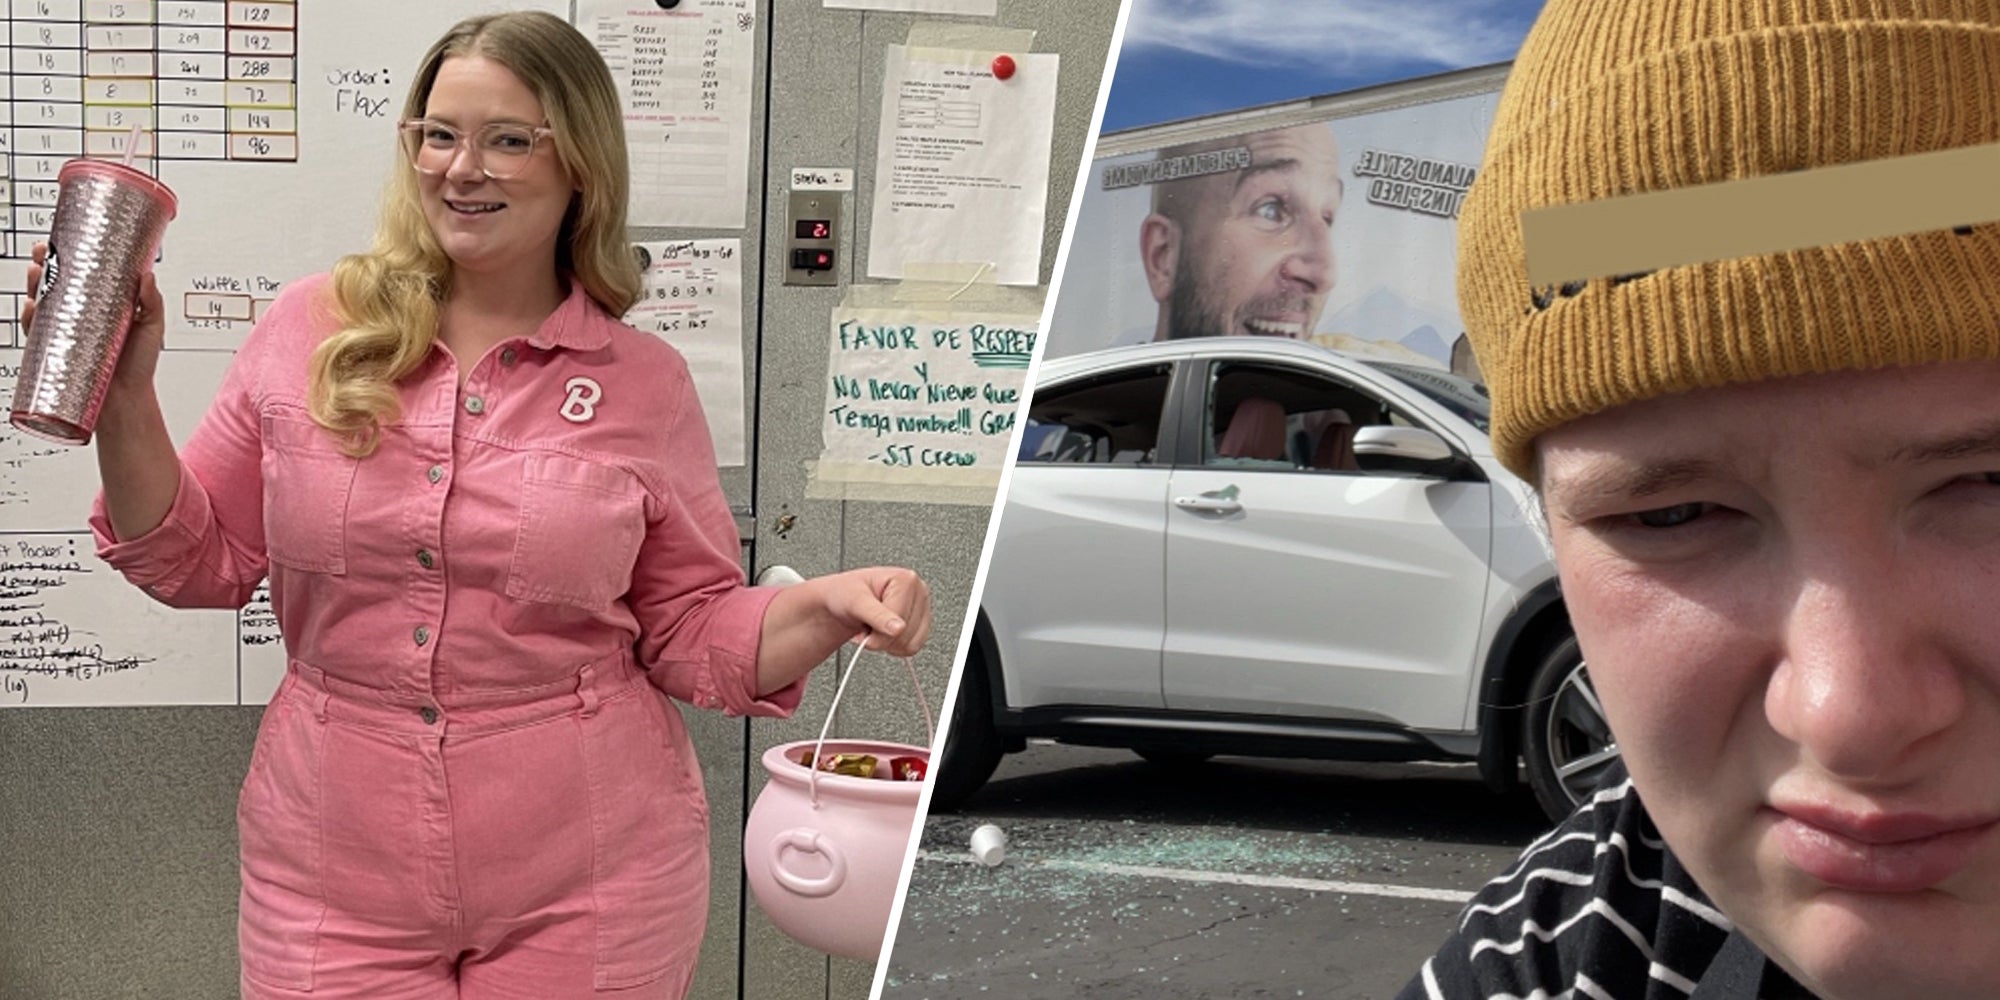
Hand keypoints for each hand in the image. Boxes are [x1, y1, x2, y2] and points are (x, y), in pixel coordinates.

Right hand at [23, 242, 166, 394]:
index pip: (80, 272)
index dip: (67, 253)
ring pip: (40, 300)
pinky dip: (29, 317)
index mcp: (101, 303)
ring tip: (37, 274)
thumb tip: (147, 276)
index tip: (62, 238)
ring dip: (32, 284)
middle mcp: (79, 314)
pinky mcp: (53, 350)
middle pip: (54, 281)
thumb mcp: (153, 329)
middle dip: (43, 264)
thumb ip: (152, 304)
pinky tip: (32, 307)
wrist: (127, 402)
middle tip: (42, 254)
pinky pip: (34, 330)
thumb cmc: (140, 365)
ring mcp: (64, 330)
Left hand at [821, 566, 931, 657]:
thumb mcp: (855, 601)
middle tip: (866, 624)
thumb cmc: (844, 594)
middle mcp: (918, 592)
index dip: (878, 631)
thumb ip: (877, 615)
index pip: (900, 622)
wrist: (838, 601)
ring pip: (910, 644)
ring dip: (886, 642)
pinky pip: (912, 647)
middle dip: (880, 637)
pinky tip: (883, 632)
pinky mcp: (919, 623)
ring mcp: (921, 608)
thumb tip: (899, 628)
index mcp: (906, 580)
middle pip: (906, 635)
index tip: (863, 623)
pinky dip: (894, 646)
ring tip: (874, 626)